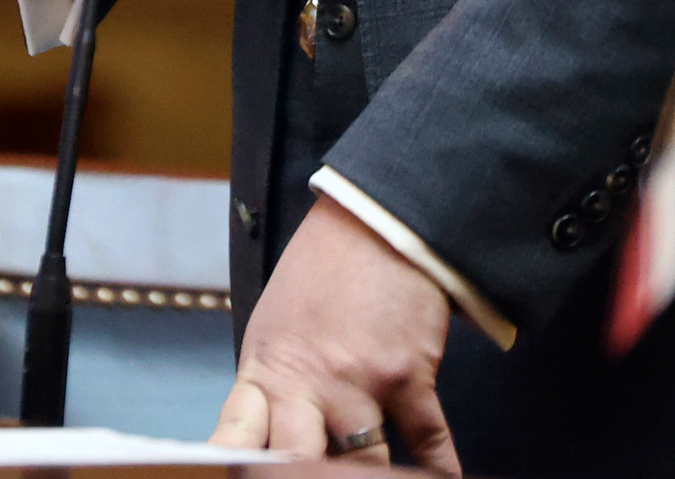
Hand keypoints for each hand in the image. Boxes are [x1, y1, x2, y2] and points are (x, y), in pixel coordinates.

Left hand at [211, 199, 457, 473]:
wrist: (373, 222)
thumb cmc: (318, 273)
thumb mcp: (272, 329)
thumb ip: (270, 389)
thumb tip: (268, 444)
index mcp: (267, 372)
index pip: (236, 438)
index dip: (238, 469)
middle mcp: (308, 384)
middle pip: (298, 463)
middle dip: (306, 478)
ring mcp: (360, 382)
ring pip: (364, 463)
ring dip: (368, 475)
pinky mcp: (409, 375)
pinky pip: (428, 440)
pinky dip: (438, 470)